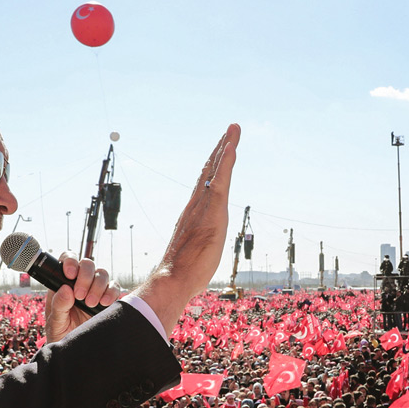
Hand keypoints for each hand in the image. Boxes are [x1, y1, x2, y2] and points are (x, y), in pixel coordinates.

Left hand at [42, 253, 121, 342]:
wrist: (77, 351)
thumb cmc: (62, 334)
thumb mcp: (55, 322)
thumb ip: (58, 306)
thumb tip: (66, 289)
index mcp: (63, 283)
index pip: (67, 260)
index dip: (70, 261)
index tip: (70, 274)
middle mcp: (80, 282)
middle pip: (88, 264)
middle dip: (85, 277)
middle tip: (80, 295)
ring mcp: (95, 289)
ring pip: (102, 274)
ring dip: (97, 286)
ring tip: (90, 304)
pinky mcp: (109, 299)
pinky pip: (115, 288)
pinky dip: (111, 293)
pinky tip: (104, 304)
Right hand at [135, 125, 240, 333]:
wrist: (174, 278)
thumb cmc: (183, 273)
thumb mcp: (194, 255)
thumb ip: (197, 247)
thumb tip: (195, 256)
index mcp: (193, 213)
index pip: (205, 184)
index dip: (213, 166)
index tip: (220, 150)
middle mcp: (197, 204)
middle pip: (209, 170)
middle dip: (220, 149)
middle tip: (230, 130)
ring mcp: (204, 206)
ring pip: (215, 170)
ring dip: (225, 147)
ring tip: (233, 129)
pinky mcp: (212, 211)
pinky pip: (221, 180)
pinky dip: (226, 162)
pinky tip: (232, 147)